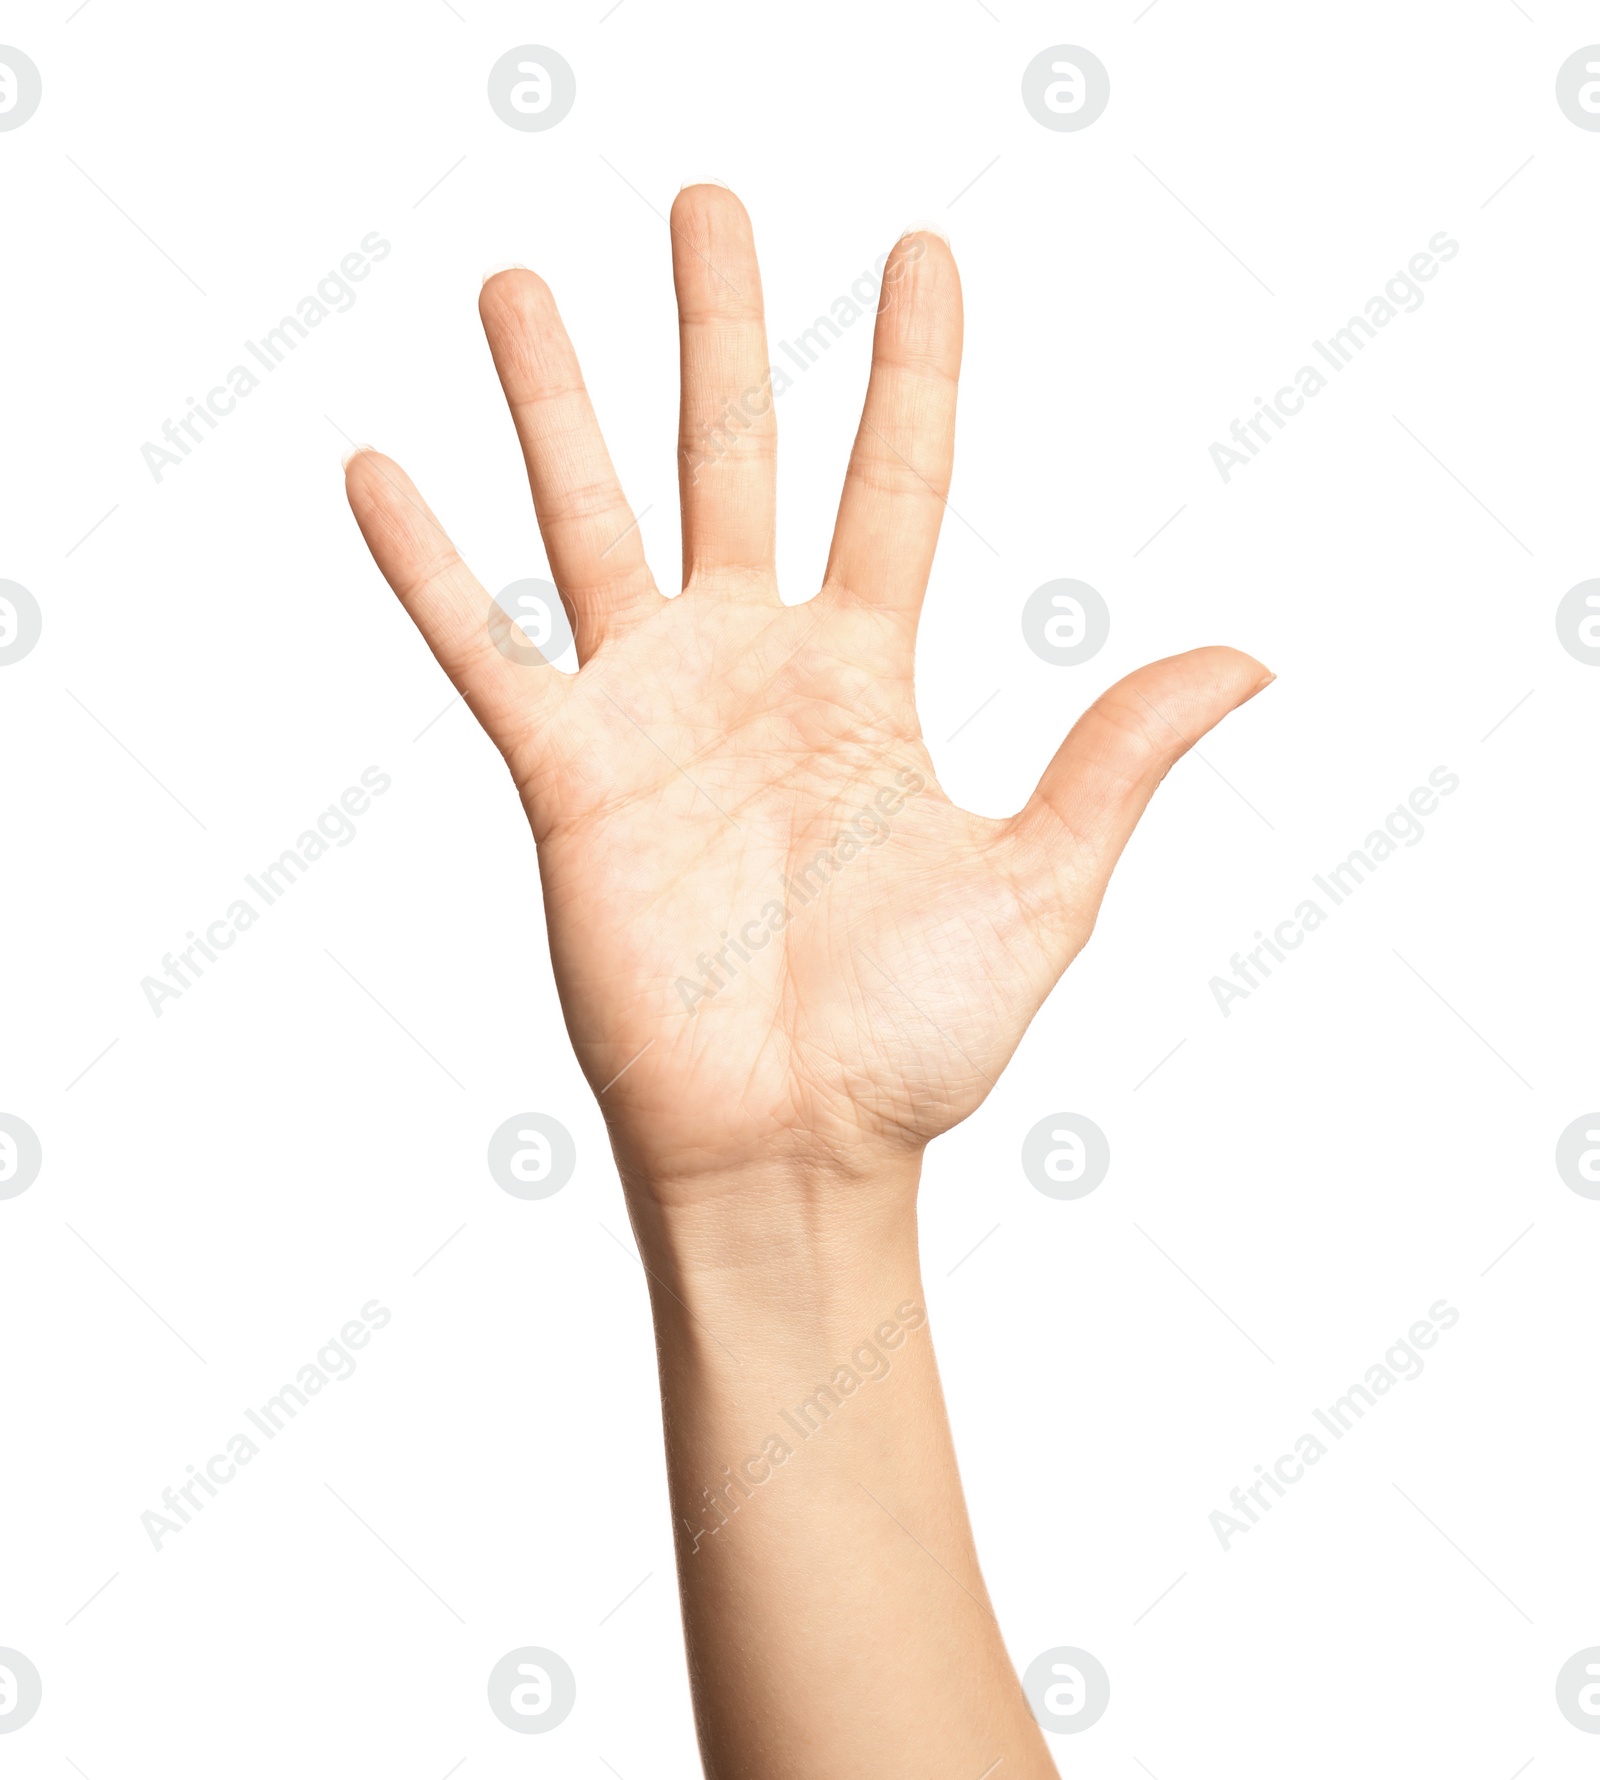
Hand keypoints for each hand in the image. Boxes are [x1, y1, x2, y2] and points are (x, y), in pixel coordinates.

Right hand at [345, 185, 1269, 1205]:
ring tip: (515, 286)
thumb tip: (1249, 656)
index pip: (896, 482)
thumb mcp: (1043, 883)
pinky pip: (483, 651)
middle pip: (734, 457)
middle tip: (706, 202)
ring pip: (592, 523)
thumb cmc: (918, 1039)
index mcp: (868, 679)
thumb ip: (1117, 757)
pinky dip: (428, 570)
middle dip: (719, 329)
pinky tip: (378, 472)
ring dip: (554, 406)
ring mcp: (652, 714)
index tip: (926, 249)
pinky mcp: (566, 779)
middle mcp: (754, 669)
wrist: (795, 1147)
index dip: (914, 366)